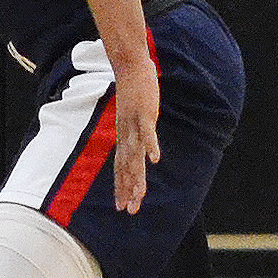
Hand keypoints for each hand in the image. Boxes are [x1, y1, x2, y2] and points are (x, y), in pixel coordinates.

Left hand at [110, 72, 161, 213]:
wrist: (129, 67)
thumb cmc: (133, 93)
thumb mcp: (133, 118)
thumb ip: (135, 132)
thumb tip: (139, 146)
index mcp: (125, 137)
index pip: (121, 168)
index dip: (122, 187)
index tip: (122, 206)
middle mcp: (127, 135)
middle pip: (127, 167)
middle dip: (128, 190)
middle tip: (129, 210)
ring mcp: (134, 124)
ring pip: (135, 155)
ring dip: (138, 175)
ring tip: (140, 194)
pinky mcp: (144, 113)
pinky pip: (148, 132)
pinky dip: (151, 146)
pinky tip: (156, 160)